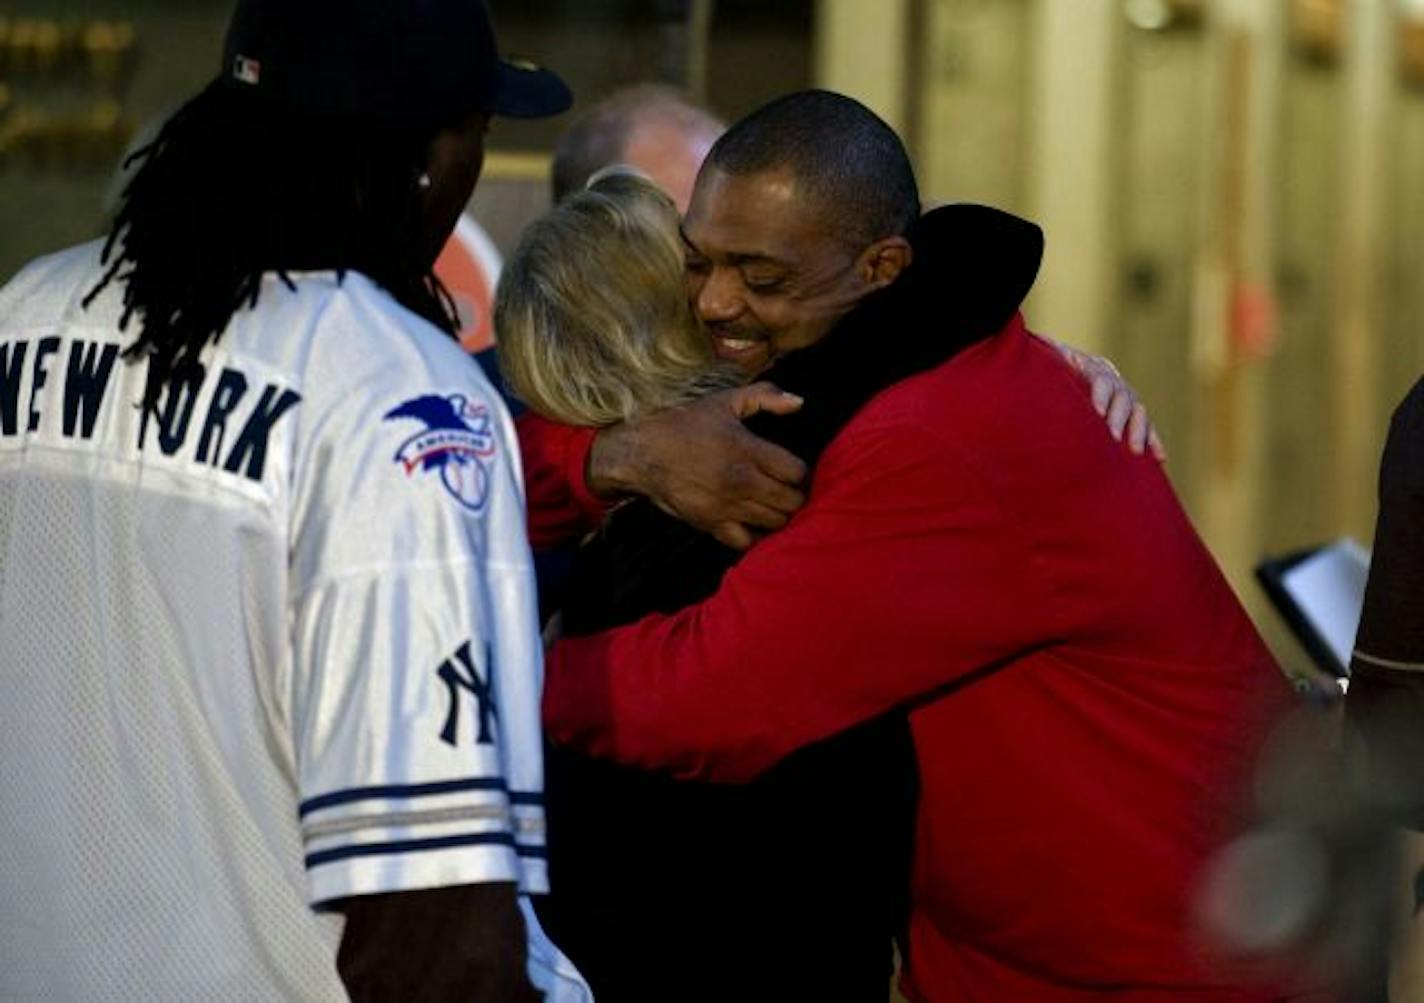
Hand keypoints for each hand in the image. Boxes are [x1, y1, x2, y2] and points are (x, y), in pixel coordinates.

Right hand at [586, 383, 807, 549]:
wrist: (642, 452)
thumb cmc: (684, 423)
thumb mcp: (725, 401)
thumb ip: (766, 397)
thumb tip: (799, 402)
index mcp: (747, 449)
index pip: (797, 472)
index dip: (799, 471)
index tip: (790, 469)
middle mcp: (741, 481)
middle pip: (791, 501)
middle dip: (794, 495)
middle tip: (784, 488)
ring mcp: (726, 505)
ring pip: (774, 523)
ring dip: (777, 514)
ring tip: (770, 503)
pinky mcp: (711, 524)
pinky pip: (746, 542)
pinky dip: (755, 535)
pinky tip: (752, 522)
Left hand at [1052, 339, 1165, 460]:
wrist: (1063, 371)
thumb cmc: (1050, 370)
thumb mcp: (1049, 362)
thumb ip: (1050, 359)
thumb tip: (1044, 351)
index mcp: (1092, 367)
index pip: (1101, 379)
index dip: (1100, 395)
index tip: (1097, 412)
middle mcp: (1114, 380)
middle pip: (1123, 397)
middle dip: (1119, 418)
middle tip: (1113, 437)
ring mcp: (1125, 395)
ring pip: (1139, 412)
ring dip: (1139, 431)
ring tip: (1135, 451)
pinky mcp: (1132, 413)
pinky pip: (1147, 426)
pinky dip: (1154, 441)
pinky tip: (1161, 458)